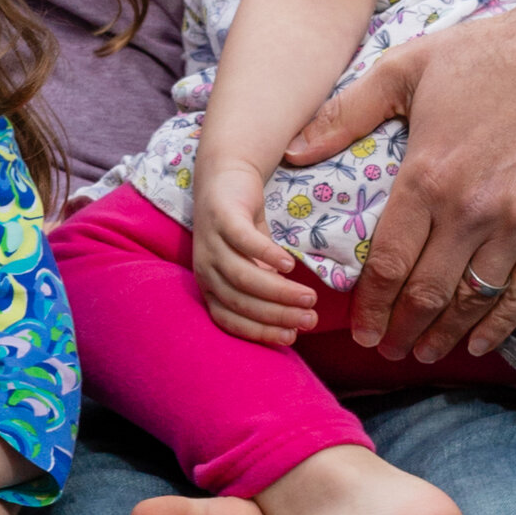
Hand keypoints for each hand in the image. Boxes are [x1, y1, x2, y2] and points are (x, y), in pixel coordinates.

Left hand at [192, 165, 317, 346]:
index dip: (260, 332)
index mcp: (210, 286)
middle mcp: (205, 268)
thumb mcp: (254, 264)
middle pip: (240, 300)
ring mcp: (210, 243)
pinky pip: (243, 241)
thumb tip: (291, 322)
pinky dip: (266, 255)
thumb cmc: (242, 228)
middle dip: (277, 315)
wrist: (226, 176)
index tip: (292, 338)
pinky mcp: (221, 217)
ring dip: (278, 291)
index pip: (230, 319)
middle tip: (310, 319)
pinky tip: (290, 265)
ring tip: (309, 297)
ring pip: (243, 276)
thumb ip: (266, 289)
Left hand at [282, 0, 515, 363]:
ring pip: (472, 300)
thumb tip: (291, 151)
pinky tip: (477, 342)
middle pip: (427, 292)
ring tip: (423, 352)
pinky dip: (498, 324)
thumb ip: (346, 114)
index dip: (371, 305)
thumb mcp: (405, 68)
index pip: (389, 263)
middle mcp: (471, 209)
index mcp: (427, 176)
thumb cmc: (487, 55)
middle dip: (401, 329)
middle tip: (386, 350)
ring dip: (444, 334)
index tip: (360, 328)